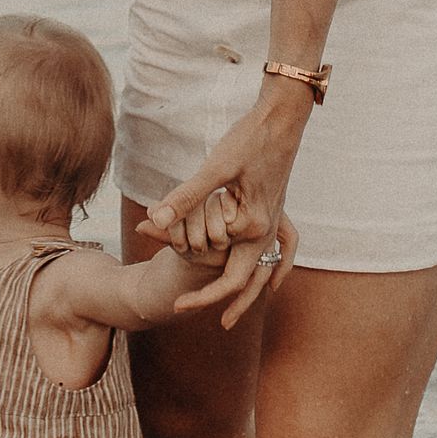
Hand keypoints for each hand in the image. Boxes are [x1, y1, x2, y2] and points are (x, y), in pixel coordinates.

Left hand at [145, 89, 308, 329]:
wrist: (283, 118)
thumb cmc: (249, 138)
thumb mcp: (214, 167)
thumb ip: (186, 196)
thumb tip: (152, 218)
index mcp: (253, 227)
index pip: (226, 280)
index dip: (201, 297)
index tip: (175, 305)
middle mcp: (267, 231)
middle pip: (246, 284)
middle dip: (221, 304)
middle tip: (197, 320)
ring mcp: (274, 222)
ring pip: (263, 272)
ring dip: (247, 293)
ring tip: (230, 314)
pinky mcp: (273, 211)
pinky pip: (279, 252)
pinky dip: (274, 269)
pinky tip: (270, 282)